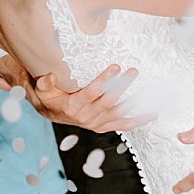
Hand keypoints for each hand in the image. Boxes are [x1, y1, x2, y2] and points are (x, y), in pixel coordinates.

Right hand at [29, 65, 155, 131]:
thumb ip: (44, 83)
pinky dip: (139, 120)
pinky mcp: (104, 127)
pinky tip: (152, 113)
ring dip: (134, 101)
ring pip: (119, 113)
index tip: (115, 67)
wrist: (52, 114)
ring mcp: (97, 124)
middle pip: (109, 101)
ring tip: (147, 90)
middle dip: (122, 85)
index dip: (104, 80)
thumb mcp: (41, 89)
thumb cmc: (49, 97)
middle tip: (133, 71)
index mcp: (73, 107)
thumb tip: (50, 77)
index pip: (91, 93)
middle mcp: (86, 118)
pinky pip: (124, 125)